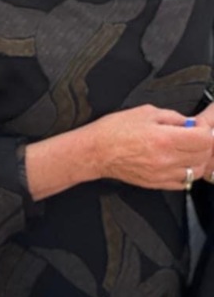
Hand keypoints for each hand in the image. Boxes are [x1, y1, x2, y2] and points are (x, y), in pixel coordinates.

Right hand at [87, 104, 213, 189]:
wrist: (94, 152)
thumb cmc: (113, 131)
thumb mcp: (146, 112)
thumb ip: (173, 117)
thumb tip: (189, 122)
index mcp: (165, 139)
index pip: (205, 138)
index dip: (206, 130)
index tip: (200, 126)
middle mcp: (165, 159)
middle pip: (203, 155)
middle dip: (204, 144)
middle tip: (196, 136)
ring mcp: (160, 174)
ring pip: (196, 171)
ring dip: (197, 160)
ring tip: (188, 150)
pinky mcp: (154, 183)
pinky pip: (182, 183)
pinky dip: (186, 173)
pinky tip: (179, 164)